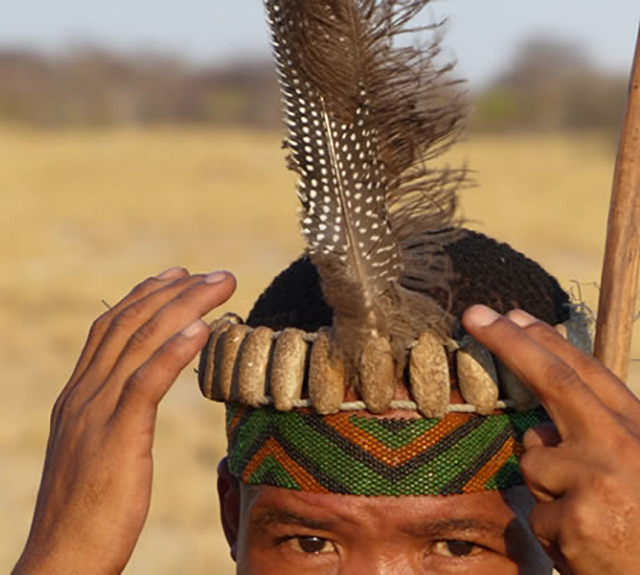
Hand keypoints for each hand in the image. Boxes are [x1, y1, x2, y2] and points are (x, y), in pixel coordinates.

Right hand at [13, 267, 235, 574]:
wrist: (61, 559)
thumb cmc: (87, 509)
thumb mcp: (97, 449)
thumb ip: (112, 414)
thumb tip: (136, 394)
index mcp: (79, 394)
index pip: (111, 328)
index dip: (146, 296)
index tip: (178, 275)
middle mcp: (84, 394)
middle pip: (130, 325)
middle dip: (175, 291)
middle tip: (215, 273)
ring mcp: (96, 413)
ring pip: (141, 343)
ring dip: (184, 308)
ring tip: (219, 285)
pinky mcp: (115, 438)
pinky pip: (146, 383)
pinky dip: (173, 351)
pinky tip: (202, 330)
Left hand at [464, 305, 639, 574]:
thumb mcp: (636, 465)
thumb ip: (596, 439)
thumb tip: (538, 426)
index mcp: (639, 430)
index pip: (586, 373)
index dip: (546, 341)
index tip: (513, 315)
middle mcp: (622, 446)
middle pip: (553, 381)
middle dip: (510, 343)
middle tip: (473, 314)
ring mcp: (597, 481)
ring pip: (533, 463)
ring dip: (549, 489)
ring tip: (594, 521)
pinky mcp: (574, 520)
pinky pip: (536, 514)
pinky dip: (554, 531)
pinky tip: (588, 548)